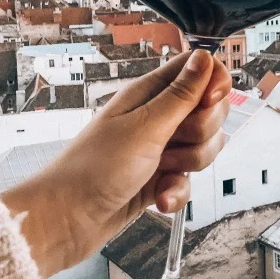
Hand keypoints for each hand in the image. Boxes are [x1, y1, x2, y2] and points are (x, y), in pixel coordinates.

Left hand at [3, 49, 230, 278]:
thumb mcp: (145, 127)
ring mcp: (159, 148)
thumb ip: (181, 95)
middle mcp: (157, 116)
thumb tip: (206, 57)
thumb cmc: (94, 169)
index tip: (208, 103)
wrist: (65, 221)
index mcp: (150, 93)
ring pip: (203, 146)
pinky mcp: (159, 178)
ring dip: (190, 164)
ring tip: (162, 171)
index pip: (199, 70)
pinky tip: (159, 198)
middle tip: (174, 141)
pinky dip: (177, 191)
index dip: (214, 84)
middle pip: (209, 110)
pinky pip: (188, 179)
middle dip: (204, 131)